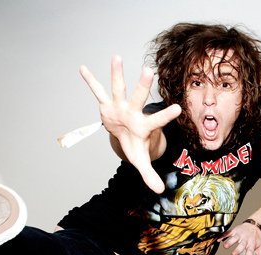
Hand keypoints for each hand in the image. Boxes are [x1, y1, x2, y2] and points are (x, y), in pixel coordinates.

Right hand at [80, 55, 181, 193]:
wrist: (127, 135)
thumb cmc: (136, 145)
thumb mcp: (142, 161)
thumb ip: (150, 175)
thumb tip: (161, 191)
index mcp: (145, 126)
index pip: (157, 121)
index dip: (166, 115)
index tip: (178, 107)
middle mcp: (134, 112)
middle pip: (139, 98)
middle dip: (142, 86)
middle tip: (148, 70)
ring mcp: (121, 106)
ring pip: (119, 88)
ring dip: (116, 74)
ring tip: (116, 56)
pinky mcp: (107, 105)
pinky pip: (97, 92)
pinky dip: (90, 81)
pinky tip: (82, 69)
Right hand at [219, 220, 260, 254]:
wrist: (254, 226)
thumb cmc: (256, 239)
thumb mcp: (260, 248)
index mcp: (252, 244)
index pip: (250, 250)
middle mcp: (245, 239)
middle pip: (242, 245)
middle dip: (238, 249)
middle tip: (234, 254)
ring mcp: (239, 235)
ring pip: (234, 238)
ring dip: (230, 242)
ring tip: (225, 246)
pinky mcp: (234, 231)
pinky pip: (228, 233)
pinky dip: (223, 235)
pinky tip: (219, 239)